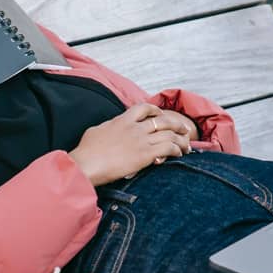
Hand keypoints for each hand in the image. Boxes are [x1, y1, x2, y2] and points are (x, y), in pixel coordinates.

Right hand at [67, 103, 191, 186]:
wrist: (86, 164)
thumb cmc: (86, 152)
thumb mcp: (96, 131)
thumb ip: (108, 127)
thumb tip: (109, 128)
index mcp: (122, 120)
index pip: (143, 108)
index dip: (156, 110)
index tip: (161, 114)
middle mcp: (134, 127)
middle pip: (163, 120)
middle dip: (176, 124)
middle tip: (184, 129)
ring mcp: (141, 140)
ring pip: (169, 134)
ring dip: (181, 140)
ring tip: (187, 146)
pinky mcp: (145, 154)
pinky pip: (168, 148)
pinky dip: (177, 149)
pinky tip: (180, 154)